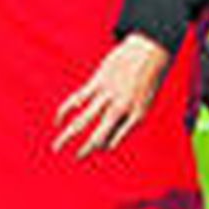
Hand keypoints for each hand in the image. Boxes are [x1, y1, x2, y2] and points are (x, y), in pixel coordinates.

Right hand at [53, 33, 172, 156]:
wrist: (151, 48)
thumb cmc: (150, 75)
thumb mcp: (148, 100)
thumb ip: (130, 117)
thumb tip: (112, 132)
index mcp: (137, 117)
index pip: (115, 141)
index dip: (105, 145)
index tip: (99, 144)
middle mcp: (121, 109)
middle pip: (98, 137)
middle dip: (85, 150)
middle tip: (76, 159)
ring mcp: (108, 95)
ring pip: (82, 121)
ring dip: (68, 136)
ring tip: (57, 147)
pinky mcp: (97, 81)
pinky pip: (77, 99)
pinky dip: (65, 111)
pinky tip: (58, 120)